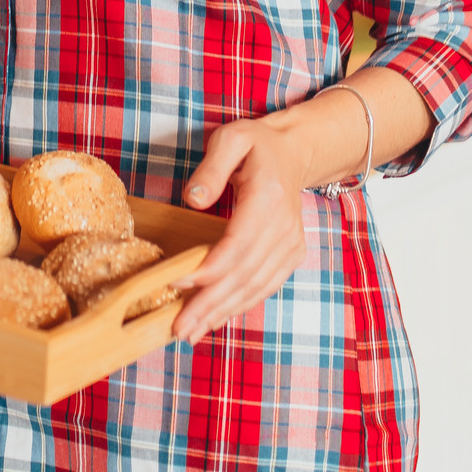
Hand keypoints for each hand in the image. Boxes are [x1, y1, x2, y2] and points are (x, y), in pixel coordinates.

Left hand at [172, 117, 312, 342]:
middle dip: (209, 304)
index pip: (236, 245)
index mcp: (268, 198)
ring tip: (191, 332)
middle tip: (179, 327)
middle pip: (243, 275)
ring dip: (222, 312)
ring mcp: (291, 244)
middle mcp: (285, 227)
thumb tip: (194, 200)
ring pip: (255, 287)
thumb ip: (211, 168)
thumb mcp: (231, 139)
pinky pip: (265, 286)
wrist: (296, 153)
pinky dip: (240, 306)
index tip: (176, 284)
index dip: (207, 270)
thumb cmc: (257, 145)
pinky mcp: (291, 254)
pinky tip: (216, 319)